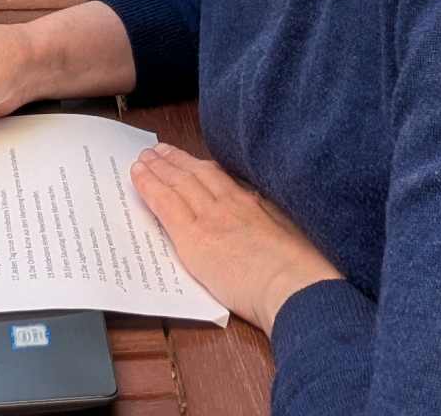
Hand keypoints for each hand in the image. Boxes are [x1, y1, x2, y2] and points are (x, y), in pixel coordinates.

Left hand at [131, 143, 341, 332]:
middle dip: (174, 161)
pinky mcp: (194, 238)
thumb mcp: (292, 233)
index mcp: (255, 203)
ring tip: (143, 159)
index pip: (219, 177)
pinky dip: (148, 187)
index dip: (198, 166)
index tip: (189, 159)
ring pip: (177, 183)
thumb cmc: (304, 273)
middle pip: (195, 174)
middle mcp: (230, 203)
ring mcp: (211, 218)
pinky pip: (164, 205)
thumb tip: (263, 211)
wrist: (297, 289)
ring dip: (157, 168)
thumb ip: (271, 218)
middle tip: (158, 151)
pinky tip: (137, 177)